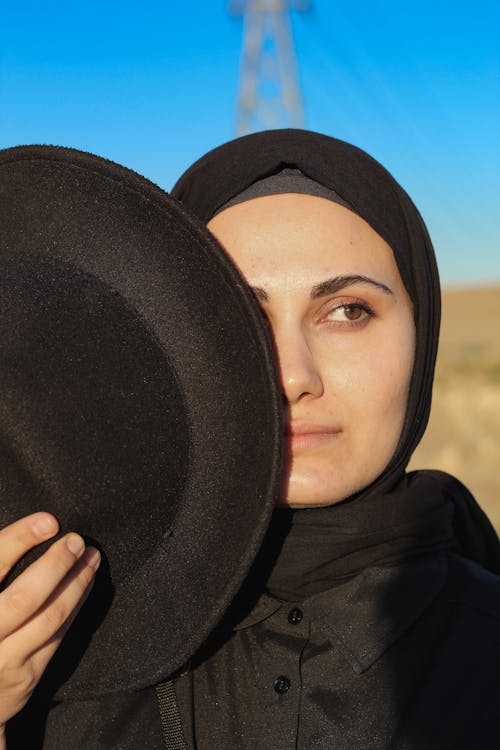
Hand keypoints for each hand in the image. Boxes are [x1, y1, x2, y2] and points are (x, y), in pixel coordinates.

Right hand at [0, 512, 99, 740]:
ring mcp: (2, 662)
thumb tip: (25, 532)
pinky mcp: (25, 678)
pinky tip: (85, 584)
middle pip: (24, 598)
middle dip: (57, 564)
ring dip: (77, 583)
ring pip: (50, 618)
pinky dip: (76, 605)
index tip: (48, 521)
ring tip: (90, 558)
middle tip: (77, 541)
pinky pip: (59, 635)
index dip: (19, 539)